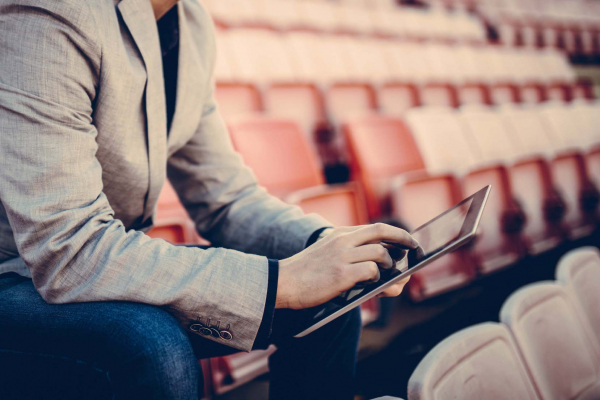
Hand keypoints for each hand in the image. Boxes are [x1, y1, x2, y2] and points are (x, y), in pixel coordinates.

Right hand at [276, 223, 418, 309]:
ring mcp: (343, 256)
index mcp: (340, 234)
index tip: (409, 241)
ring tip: (387, 276)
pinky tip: (371, 284)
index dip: (397, 234)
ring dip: (389, 266)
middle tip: (415, 250)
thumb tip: (384, 270)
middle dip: (404, 240)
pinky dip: (377, 279)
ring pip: (380, 254)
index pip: (376, 228)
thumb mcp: (328, 255)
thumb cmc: (307, 273)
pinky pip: (371, 272)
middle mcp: (343, 240)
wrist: (283, 282)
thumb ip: (353, 256)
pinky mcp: (342, 274)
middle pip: (383, 232)